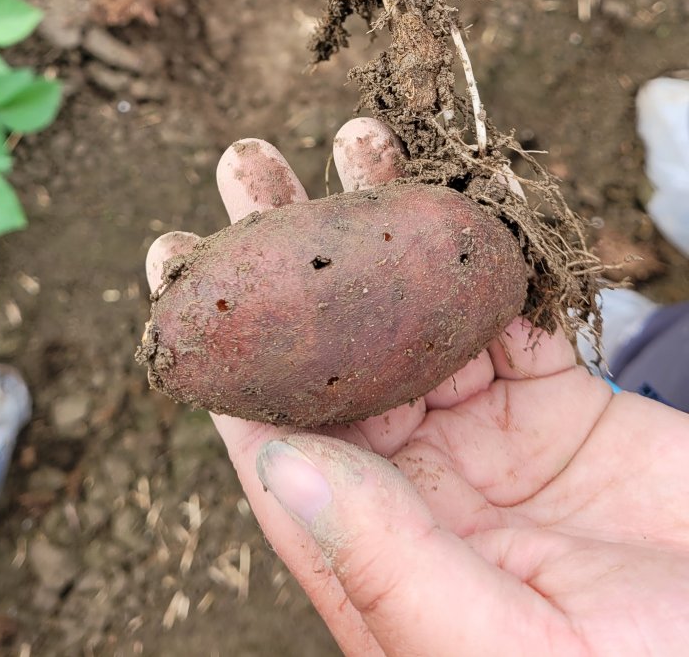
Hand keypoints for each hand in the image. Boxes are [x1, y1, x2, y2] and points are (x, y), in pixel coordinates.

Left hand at [146, 118, 688, 655]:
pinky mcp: (565, 406)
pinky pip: (517, 309)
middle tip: (247, 160)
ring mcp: (490, 438)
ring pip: (418, 310)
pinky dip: (492, 245)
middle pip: (333, 346)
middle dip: (292, 248)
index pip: (272, 428)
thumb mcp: (500, 648)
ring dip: (385, 223)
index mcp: (375, 549)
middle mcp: (418, 484)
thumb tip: (274, 465)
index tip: (179, 254)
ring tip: (354, 139)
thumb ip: (387, 559)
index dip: (224, 339)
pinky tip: (460, 183)